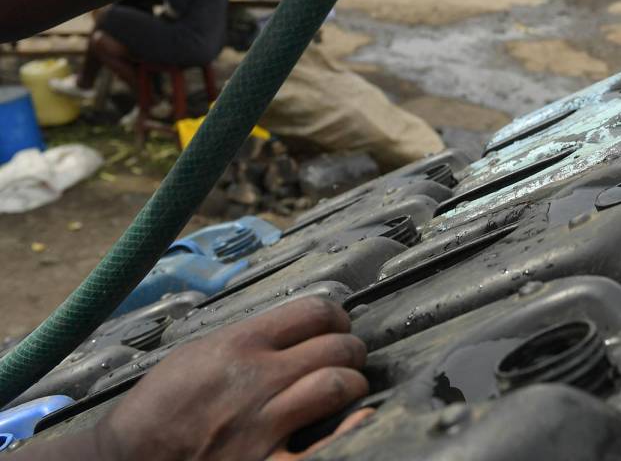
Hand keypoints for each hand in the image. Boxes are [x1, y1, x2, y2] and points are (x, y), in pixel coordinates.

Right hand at [91, 297, 368, 460]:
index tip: (337, 325)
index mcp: (238, 344)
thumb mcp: (197, 353)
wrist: (125, 460)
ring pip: (338, 385)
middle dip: (350, 349)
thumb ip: (247, 339)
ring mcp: (263, 422)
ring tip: (349, 386)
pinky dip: (350, 428)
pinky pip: (324, 444)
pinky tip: (359, 419)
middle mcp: (256, 378)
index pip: (313, 311)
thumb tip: (294, 330)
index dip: (335, 316)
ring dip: (353, 383)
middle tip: (348, 356)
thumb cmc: (159, 408)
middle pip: (335, 347)